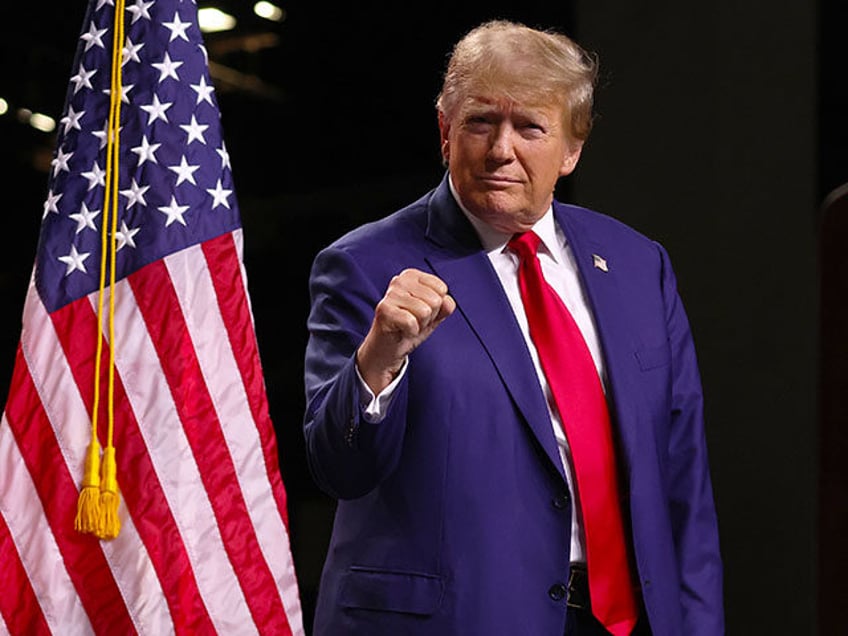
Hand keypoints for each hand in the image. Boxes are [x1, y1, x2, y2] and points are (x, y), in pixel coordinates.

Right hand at [357, 268, 455, 393]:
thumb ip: (445, 306)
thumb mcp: (434, 315)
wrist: (389, 348)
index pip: (441, 289)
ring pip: (425, 311)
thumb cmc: (411, 327)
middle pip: (435, 300)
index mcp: (412, 276)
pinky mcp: (384, 309)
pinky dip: (411, 332)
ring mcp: (390, 294)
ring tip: (408, 325)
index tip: (421, 312)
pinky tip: (402, 330)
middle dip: (428, 317)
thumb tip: (447, 301)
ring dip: (420, 325)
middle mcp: (399, 280)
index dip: (437, 307)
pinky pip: (411, 322)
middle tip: (414, 321)